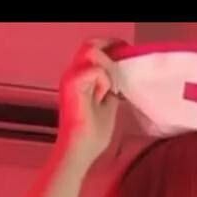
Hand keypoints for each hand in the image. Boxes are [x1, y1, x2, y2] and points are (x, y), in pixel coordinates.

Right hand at [57, 37, 124, 165]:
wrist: (81, 151)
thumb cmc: (92, 135)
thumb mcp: (108, 105)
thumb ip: (110, 89)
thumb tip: (120, 78)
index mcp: (79, 78)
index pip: (93, 51)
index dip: (110, 49)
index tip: (125, 57)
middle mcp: (72, 73)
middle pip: (91, 45)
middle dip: (111, 54)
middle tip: (123, 68)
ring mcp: (71, 77)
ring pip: (91, 51)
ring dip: (107, 68)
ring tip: (112, 89)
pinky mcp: (72, 84)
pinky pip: (94, 70)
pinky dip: (104, 81)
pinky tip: (105, 96)